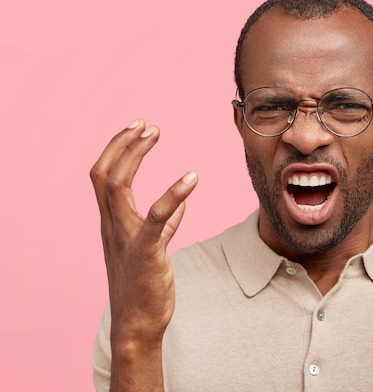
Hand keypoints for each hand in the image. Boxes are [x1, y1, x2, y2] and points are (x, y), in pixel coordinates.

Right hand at [90, 119, 197, 353]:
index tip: (138, 130)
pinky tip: (192, 177)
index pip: (103, 177)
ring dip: (134, 155)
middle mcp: (112, 226)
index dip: (117, 149)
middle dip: (122, 144)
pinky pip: (157, 216)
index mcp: (112, 224)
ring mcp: (125, 238)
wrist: (138, 325)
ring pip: (117, 187)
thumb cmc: (143, 286)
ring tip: (155, 133)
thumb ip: (164, 225)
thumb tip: (178, 207)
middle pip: (103, 174)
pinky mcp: (145, 252)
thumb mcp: (151, 249)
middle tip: (146, 124)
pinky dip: (173, 193)